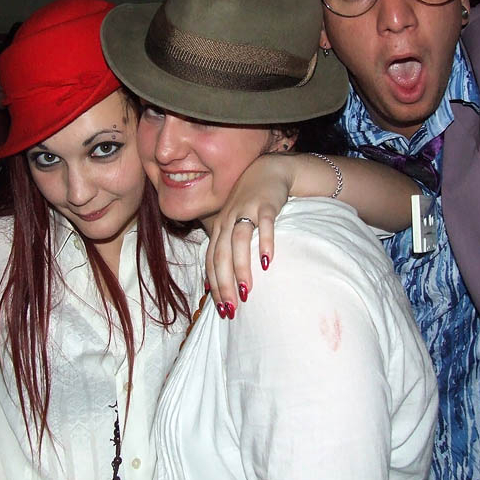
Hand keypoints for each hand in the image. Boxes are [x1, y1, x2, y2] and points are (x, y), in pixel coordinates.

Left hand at [205, 154, 291, 314]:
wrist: (267, 170)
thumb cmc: (249, 203)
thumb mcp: (233, 223)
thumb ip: (226, 248)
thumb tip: (218, 281)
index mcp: (218, 228)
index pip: (211, 260)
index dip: (214, 285)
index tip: (222, 308)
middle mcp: (228, 220)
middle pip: (221, 255)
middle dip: (224, 283)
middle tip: (232, 308)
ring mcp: (246, 211)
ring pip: (239, 242)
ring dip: (241, 268)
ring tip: (247, 290)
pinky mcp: (266, 205)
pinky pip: (264, 225)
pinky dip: (265, 243)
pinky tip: (268, 261)